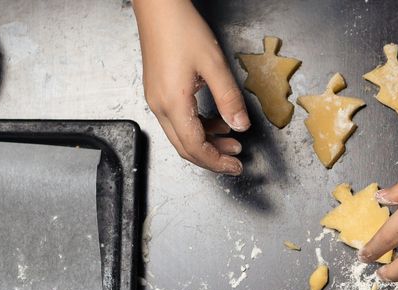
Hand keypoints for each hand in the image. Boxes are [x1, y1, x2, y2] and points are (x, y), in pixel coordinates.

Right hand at [134, 0, 248, 173]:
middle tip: (235, 160)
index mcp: (173, 103)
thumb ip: (228, 98)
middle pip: (185, 148)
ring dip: (206, 143)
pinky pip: (178, 121)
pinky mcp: (159, 92)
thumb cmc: (181, 28)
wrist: (158, 7)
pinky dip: (198, 128)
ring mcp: (157, 100)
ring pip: (182, 136)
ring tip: (231, 141)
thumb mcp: (213, 64)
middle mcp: (160, 106)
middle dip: (212, 158)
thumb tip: (240, 125)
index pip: (195, 147)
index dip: (216, 161)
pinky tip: (216, 122)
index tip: (235, 166)